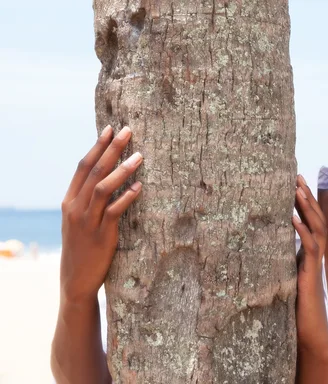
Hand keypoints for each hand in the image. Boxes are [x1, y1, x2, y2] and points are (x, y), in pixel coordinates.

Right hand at [60, 125, 142, 302]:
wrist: (75, 281)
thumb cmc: (82, 248)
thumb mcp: (78, 221)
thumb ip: (87, 200)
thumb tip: (106, 178)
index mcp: (69, 201)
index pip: (83, 166)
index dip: (97, 146)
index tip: (110, 129)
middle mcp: (76, 208)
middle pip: (94, 171)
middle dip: (111, 149)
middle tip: (128, 131)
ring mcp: (88, 221)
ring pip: (103, 188)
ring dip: (122, 169)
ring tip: (139, 155)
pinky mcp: (103, 236)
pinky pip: (115, 212)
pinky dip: (127, 197)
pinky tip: (140, 186)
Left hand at [292, 175, 327, 361]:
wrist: (309, 333)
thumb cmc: (295, 308)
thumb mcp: (285, 278)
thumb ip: (278, 262)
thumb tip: (259, 248)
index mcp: (309, 254)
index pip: (311, 221)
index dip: (305, 201)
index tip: (295, 182)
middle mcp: (315, 255)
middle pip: (316, 219)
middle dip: (307, 197)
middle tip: (296, 176)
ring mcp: (315, 264)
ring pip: (317, 229)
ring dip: (307, 208)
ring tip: (297, 189)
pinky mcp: (311, 275)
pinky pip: (310, 249)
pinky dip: (303, 232)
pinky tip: (293, 219)